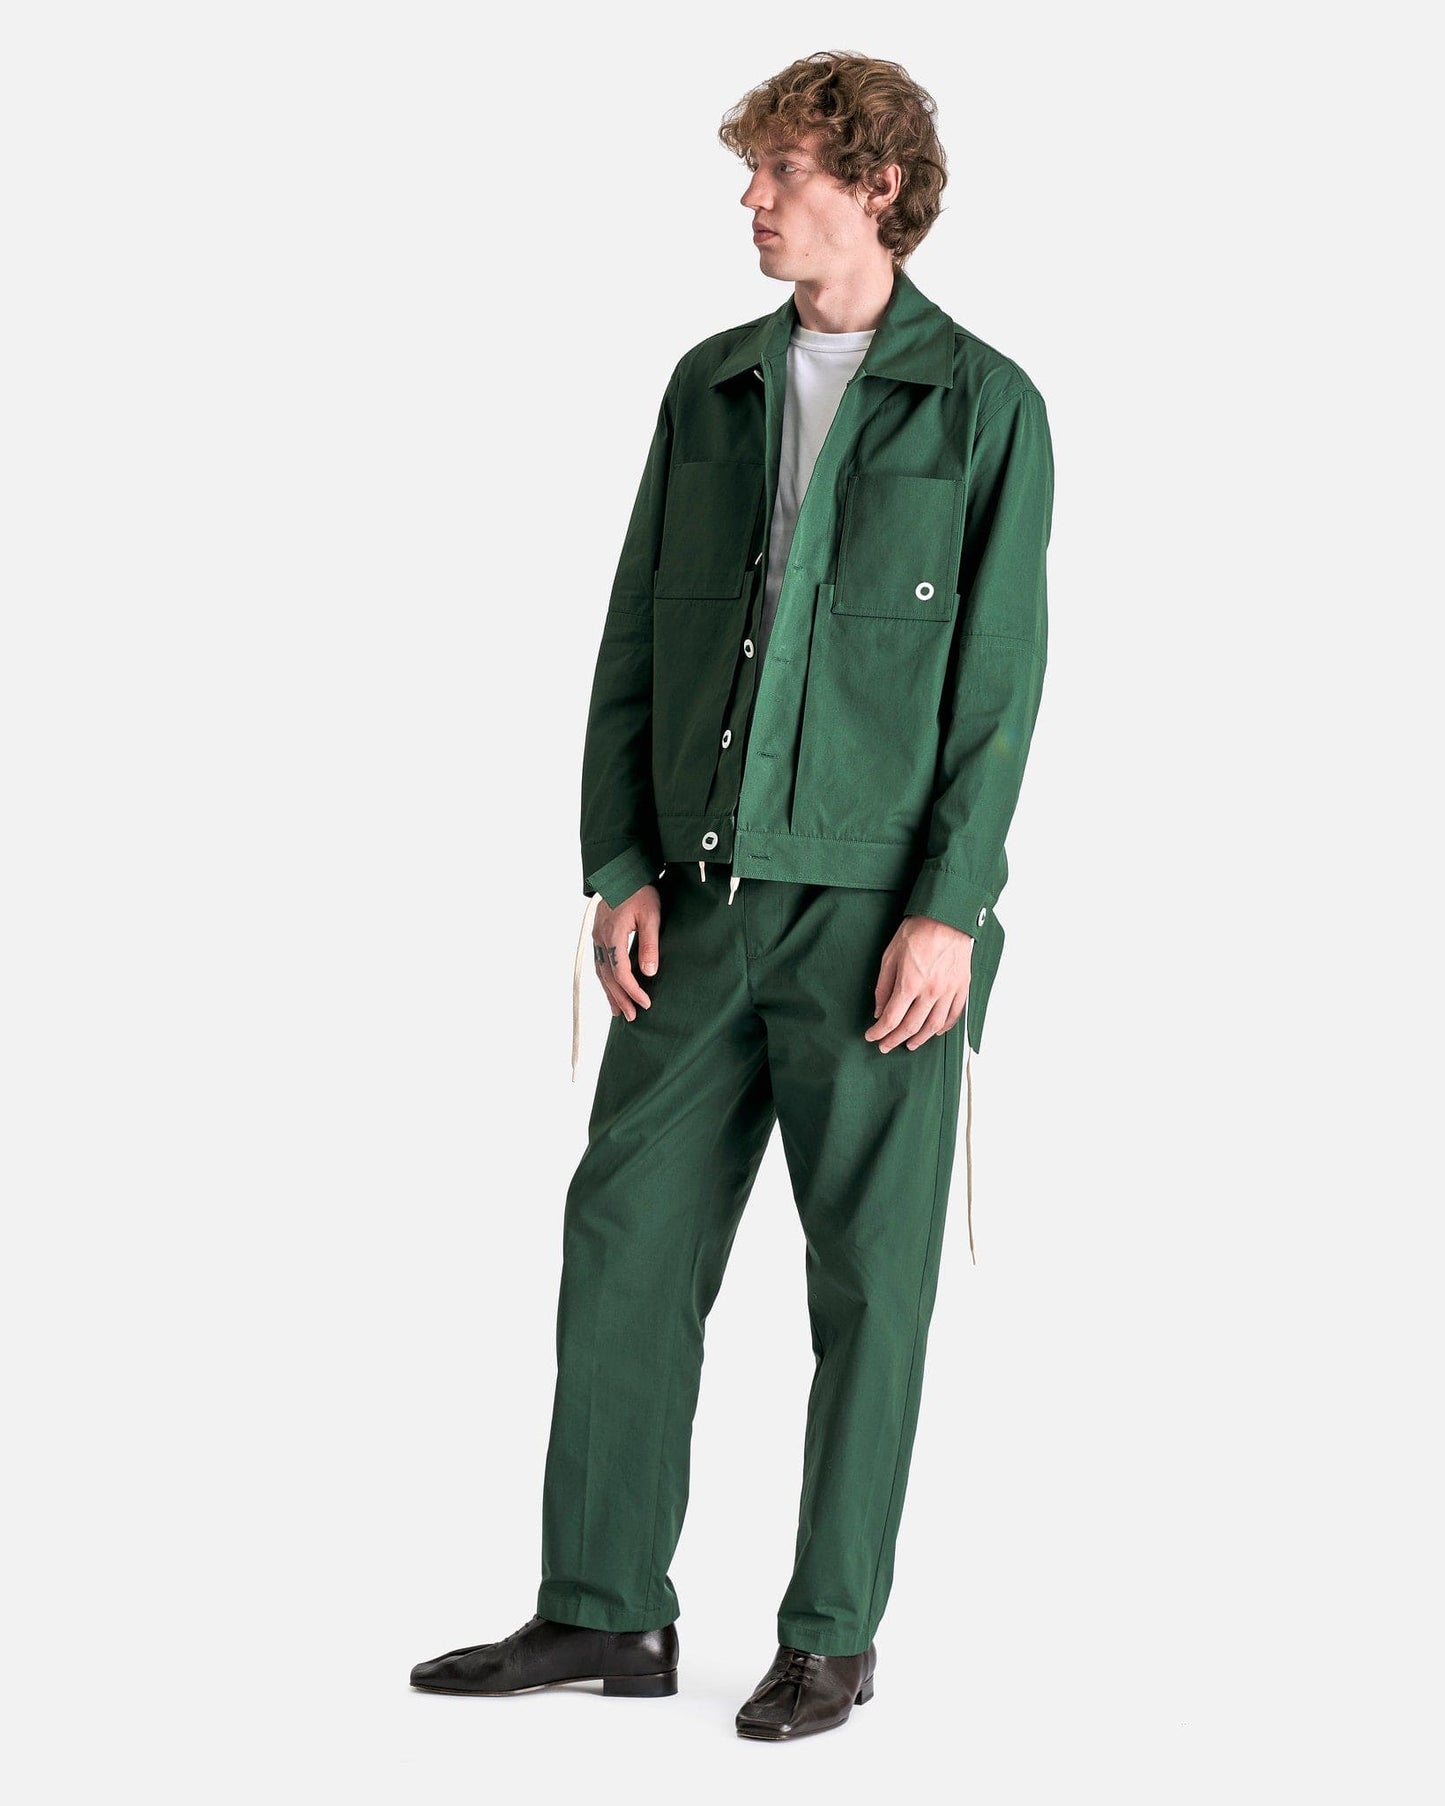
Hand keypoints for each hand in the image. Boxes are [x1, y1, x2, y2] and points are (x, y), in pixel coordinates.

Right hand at [592, 884, 661, 1020]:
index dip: (633, 991)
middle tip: (631, 1017)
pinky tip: (610, 988)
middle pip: (608, 977)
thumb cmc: (639, 891)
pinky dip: (605, 979)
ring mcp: (596, 937)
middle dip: (620, 998)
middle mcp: (600, 939)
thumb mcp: (650, 915)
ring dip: (610, 993)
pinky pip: (599, 963)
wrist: (622, 871)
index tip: (646, 1003)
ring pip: (601, 972)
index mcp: (613, 935)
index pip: (621, 973)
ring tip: (618, 1011)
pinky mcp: (598, 935)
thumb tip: (649, 972)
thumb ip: (649, 944)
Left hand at [866, 914, 972, 1051]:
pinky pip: (954, 1014)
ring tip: (909, 1044)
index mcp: (910, 983)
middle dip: (895, 1040)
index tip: (872, 1036)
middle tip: (886, 1046)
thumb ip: (883, 987)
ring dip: (920, 1039)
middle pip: (911, 1027)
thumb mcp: (889, 956)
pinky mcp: (962, 986)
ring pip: (934, 1026)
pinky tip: (934, 1031)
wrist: (946, 917)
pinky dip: (944, 1027)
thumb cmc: (918, 931)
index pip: (892, 1018)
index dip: (879, 1032)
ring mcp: (949, 990)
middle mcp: (931, 991)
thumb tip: (880, 1010)